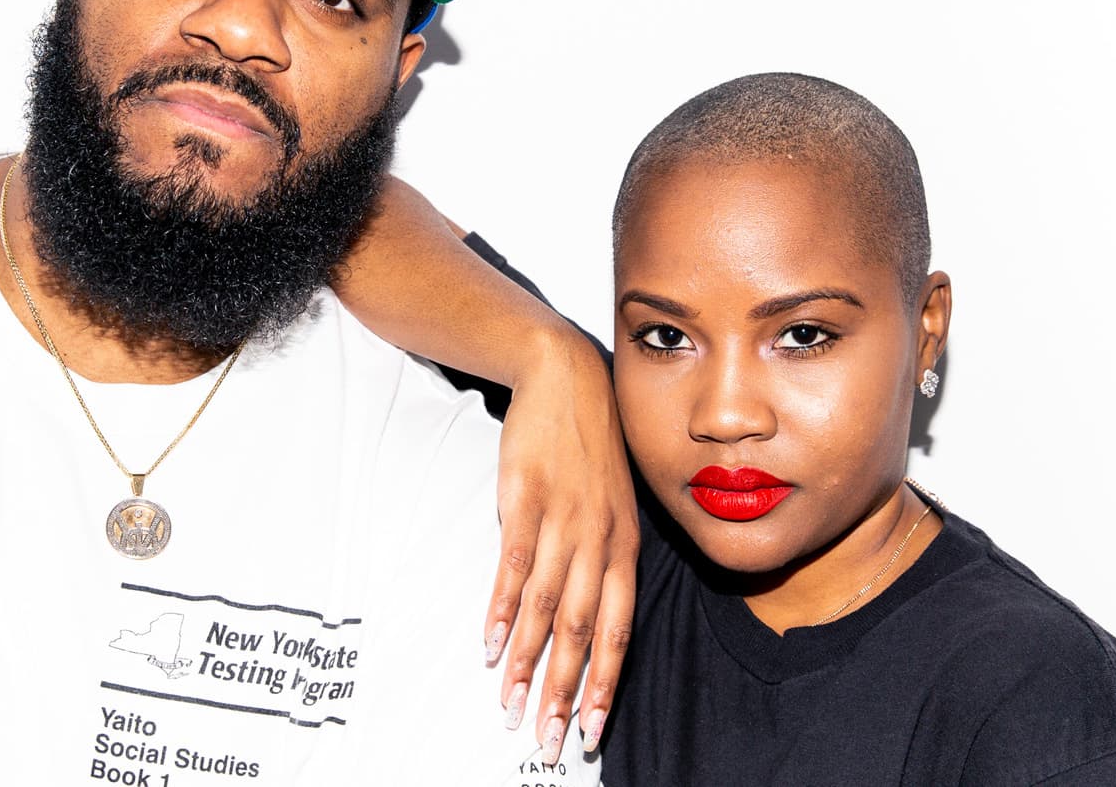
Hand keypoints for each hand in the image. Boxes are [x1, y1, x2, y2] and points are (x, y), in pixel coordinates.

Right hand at [488, 334, 637, 764]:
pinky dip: (503, 608)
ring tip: (510, 704)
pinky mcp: (526, 499)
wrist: (567, 376)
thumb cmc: (589, 445)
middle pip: (584, 631)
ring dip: (528, 662)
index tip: (594, 730)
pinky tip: (491, 642)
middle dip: (566, 692)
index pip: (619, 631)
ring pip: (548, 607)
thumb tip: (583, 614)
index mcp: (624, 547)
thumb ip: (600, 557)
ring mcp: (564, 520)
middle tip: (548, 739)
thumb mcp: (611, 504)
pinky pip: (515, 565)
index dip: (606, 684)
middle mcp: (600, 540)